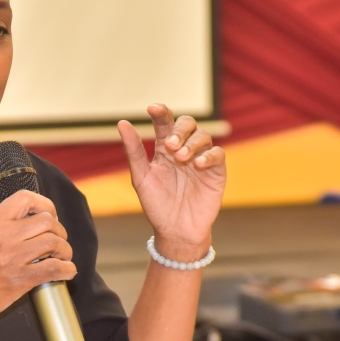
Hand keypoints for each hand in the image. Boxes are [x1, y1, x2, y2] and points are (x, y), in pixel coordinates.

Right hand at [0, 190, 75, 337]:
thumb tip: (27, 223)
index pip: (25, 198)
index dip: (44, 204)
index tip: (49, 214)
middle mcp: (3, 237)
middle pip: (47, 221)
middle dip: (59, 230)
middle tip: (58, 241)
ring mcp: (12, 259)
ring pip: (54, 243)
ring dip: (65, 250)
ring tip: (63, 257)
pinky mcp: (20, 281)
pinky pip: (54, 269)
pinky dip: (67, 270)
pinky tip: (67, 272)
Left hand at [118, 104, 225, 258]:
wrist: (175, 231)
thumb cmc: (156, 205)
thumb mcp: (141, 177)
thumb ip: (133, 151)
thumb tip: (122, 123)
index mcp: (165, 150)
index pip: (164, 123)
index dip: (161, 112)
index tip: (153, 109)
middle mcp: (184, 150)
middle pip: (187, 124)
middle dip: (180, 130)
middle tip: (171, 146)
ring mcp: (201, 160)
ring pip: (203, 136)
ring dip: (192, 142)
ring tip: (183, 158)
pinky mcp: (216, 172)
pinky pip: (218, 154)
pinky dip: (209, 155)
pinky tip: (198, 164)